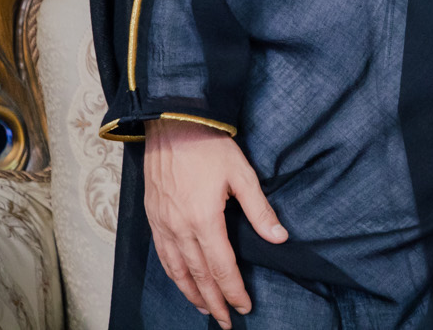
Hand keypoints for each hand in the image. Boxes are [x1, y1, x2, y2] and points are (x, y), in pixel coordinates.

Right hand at [143, 117, 287, 327]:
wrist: (172, 123)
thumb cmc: (209, 146)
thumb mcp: (242, 174)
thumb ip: (259, 209)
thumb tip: (279, 236)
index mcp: (204, 220)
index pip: (221, 267)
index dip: (234, 290)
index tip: (244, 306)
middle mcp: (180, 228)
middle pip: (199, 275)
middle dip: (215, 301)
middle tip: (227, 321)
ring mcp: (163, 224)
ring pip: (177, 270)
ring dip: (192, 293)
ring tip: (206, 309)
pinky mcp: (153, 218)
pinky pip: (163, 256)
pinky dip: (173, 275)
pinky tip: (181, 281)